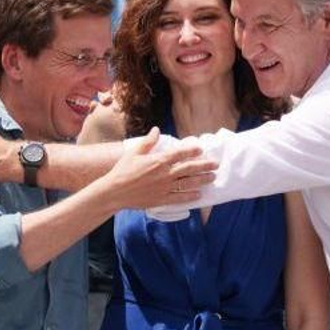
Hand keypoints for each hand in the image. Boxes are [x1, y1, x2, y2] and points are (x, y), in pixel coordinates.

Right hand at [97, 128, 216, 211]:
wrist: (114, 192)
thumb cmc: (122, 170)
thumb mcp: (134, 152)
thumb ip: (148, 142)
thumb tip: (156, 130)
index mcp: (158, 161)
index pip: (179, 153)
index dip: (192, 150)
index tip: (201, 148)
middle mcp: (164, 174)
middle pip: (189, 169)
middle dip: (204, 165)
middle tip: (215, 164)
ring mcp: (164, 188)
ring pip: (188, 183)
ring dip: (202, 180)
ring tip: (212, 177)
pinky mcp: (162, 199)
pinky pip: (180, 198)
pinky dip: (190, 196)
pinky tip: (199, 195)